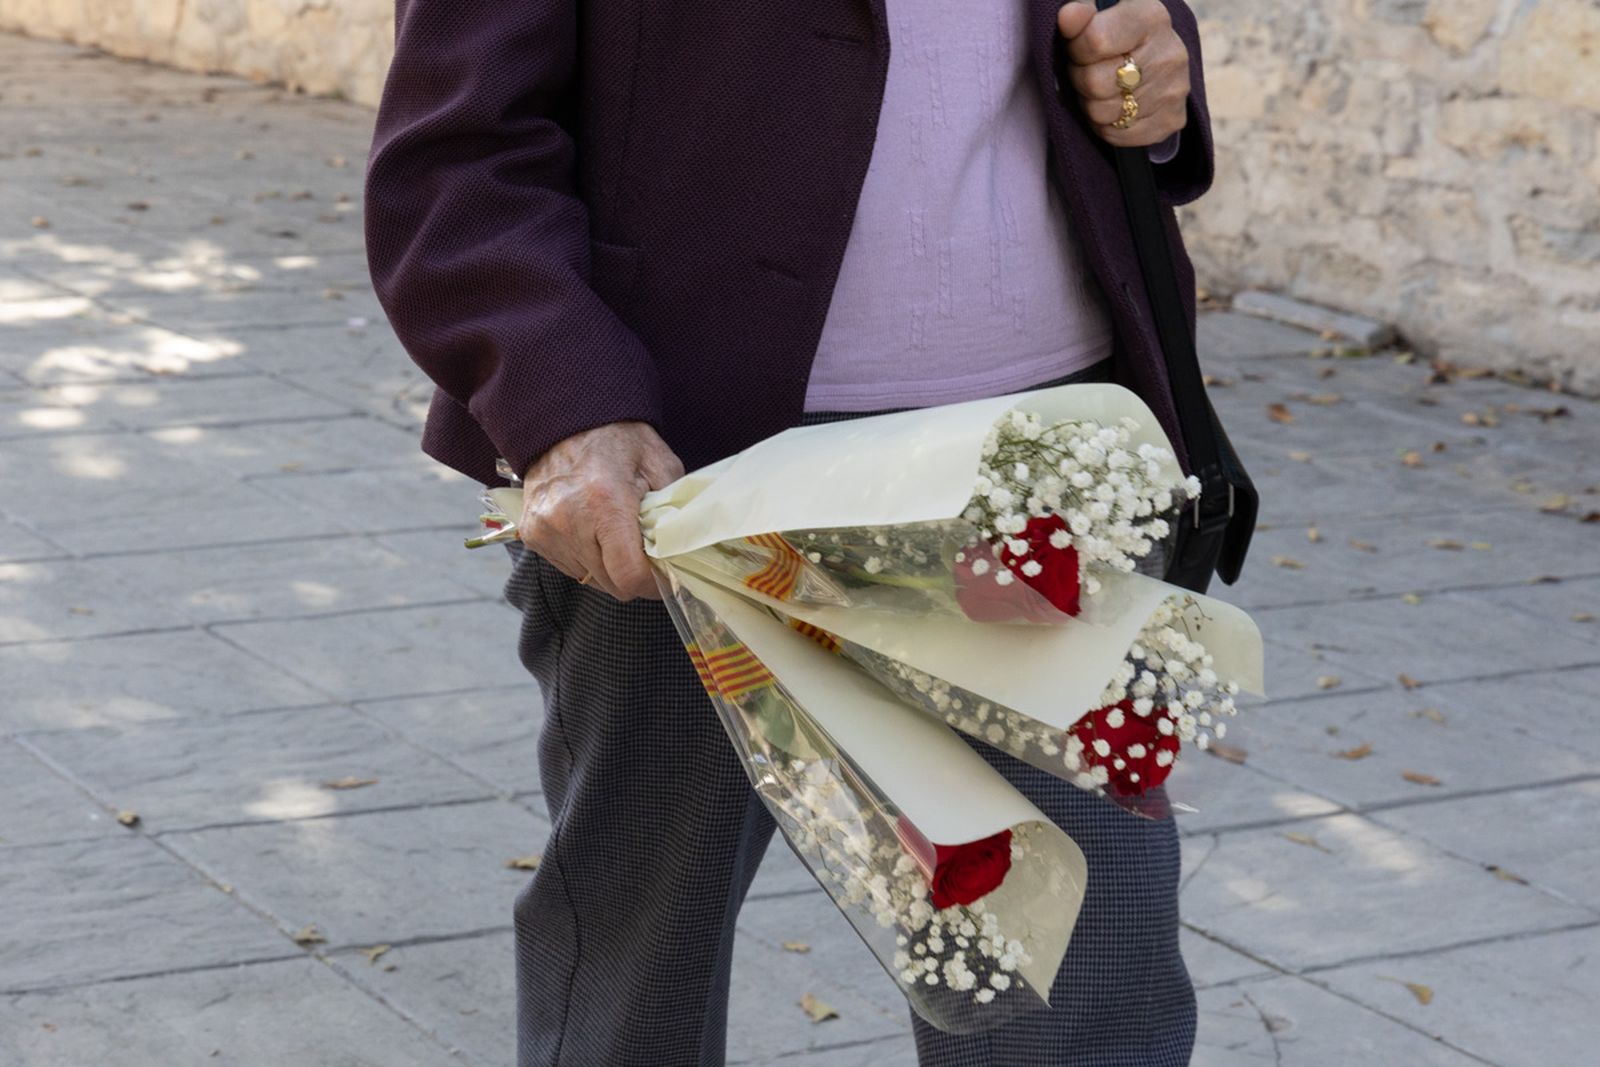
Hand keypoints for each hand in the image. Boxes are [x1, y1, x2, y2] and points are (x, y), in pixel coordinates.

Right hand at [519, 421, 683, 599]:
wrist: (565, 421)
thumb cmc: (618, 440)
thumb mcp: (660, 464)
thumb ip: (674, 510)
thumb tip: (684, 551)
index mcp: (605, 502)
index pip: (629, 576)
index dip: (652, 584)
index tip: (663, 575)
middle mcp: (568, 520)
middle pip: (611, 584)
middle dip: (633, 575)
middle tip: (644, 552)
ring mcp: (545, 529)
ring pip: (590, 580)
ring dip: (608, 568)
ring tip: (615, 535)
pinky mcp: (531, 534)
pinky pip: (569, 568)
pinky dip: (586, 559)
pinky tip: (592, 532)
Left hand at [1057, 0, 1189, 147]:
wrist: (1156, 59)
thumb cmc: (1117, 34)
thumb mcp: (1102, 13)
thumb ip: (1082, 12)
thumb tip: (1069, 17)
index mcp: (1151, 18)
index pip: (1096, 40)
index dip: (1076, 48)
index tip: (1078, 46)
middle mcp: (1170, 53)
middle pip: (1096, 83)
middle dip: (1081, 78)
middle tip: (1088, 69)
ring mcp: (1174, 90)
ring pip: (1102, 114)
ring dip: (1091, 104)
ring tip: (1101, 87)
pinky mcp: (1172, 120)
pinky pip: (1116, 134)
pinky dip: (1106, 125)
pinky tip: (1115, 106)